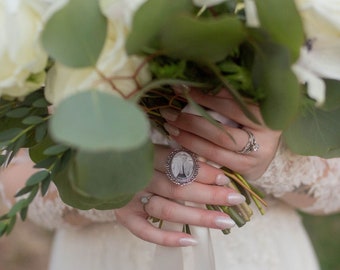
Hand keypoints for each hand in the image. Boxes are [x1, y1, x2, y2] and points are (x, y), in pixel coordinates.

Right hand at [115, 145, 245, 246]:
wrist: (102, 167)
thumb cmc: (136, 157)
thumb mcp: (154, 147)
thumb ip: (177, 155)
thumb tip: (212, 167)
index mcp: (145, 154)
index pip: (178, 164)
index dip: (203, 172)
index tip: (225, 178)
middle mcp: (137, 177)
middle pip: (178, 188)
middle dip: (209, 194)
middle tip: (235, 199)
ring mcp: (129, 198)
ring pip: (168, 210)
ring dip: (198, 217)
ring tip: (225, 221)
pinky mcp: (124, 215)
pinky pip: (145, 232)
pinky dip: (167, 238)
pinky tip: (191, 240)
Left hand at [160, 89, 281, 179]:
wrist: (267, 145)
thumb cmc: (252, 118)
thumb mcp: (244, 104)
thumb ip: (225, 95)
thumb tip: (191, 84)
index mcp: (267, 116)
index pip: (231, 107)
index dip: (204, 99)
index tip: (182, 90)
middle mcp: (265, 141)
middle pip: (221, 134)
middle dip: (191, 124)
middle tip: (169, 114)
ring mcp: (256, 160)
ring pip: (215, 152)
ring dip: (188, 141)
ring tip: (170, 129)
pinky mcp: (247, 171)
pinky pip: (215, 165)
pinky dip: (195, 155)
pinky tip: (180, 146)